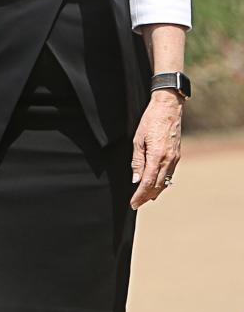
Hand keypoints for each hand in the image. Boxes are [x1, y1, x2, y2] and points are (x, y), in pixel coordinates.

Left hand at [129, 89, 182, 208]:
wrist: (168, 108)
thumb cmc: (150, 121)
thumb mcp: (138, 139)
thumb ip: (137, 161)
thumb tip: (136, 179)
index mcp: (157, 156)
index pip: (148, 182)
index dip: (140, 195)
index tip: (133, 203)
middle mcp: (169, 160)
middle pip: (158, 185)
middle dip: (147, 196)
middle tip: (137, 203)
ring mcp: (175, 158)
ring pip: (165, 181)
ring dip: (155, 191)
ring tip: (145, 198)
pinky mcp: (177, 156)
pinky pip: (170, 174)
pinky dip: (162, 182)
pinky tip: (156, 184)